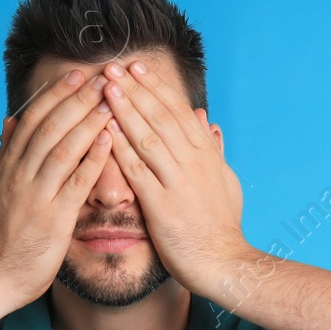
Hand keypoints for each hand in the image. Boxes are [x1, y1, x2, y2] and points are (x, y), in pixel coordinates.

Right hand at [0, 69, 113, 306]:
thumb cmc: (1, 236)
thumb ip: (6, 156)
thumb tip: (8, 121)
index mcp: (9, 167)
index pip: (32, 120)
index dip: (55, 94)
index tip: (77, 74)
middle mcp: (20, 176)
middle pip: (49, 128)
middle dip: (77, 99)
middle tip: (102, 76)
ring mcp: (35, 197)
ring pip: (62, 149)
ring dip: (87, 122)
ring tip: (110, 100)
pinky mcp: (52, 220)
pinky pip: (75, 184)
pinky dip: (92, 160)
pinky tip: (108, 140)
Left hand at [100, 62, 252, 295]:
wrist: (224, 264)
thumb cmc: (223, 226)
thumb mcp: (226, 181)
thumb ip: (214, 150)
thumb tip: (206, 121)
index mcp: (205, 155)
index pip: (177, 111)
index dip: (155, 87)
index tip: (137, 67)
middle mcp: (192, 162)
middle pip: (160, 117)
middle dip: (135, 89)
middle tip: (113, 66)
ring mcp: (177, 182)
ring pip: (148, 137)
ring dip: (125, 110)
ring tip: (106, 87)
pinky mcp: (162, 205)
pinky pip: (137, 171)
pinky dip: (120, 148)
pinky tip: (104, 131)